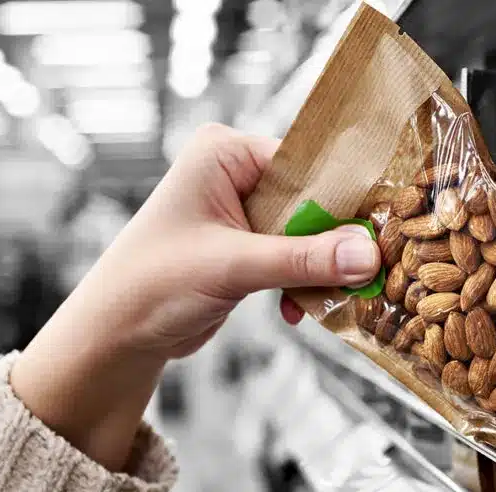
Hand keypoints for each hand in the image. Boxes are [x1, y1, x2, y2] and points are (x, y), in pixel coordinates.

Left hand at [11, 124, 380, 469]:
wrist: (115, 335)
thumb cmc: (153, 284)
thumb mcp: (234, 267)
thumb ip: (303, 259)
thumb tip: (369, 255)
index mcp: (226, 153)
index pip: (307, 163)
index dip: (344, 199)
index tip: (380, 232)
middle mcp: (237, 174)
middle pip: (314, 200)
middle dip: (335, 242)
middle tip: (364, 274)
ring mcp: (244, 211)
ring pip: (310, 233)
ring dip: (320, 269)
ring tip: (327, 298)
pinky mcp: (249, 246)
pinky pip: (297, 257)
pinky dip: (303, 284)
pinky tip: (295, 311)